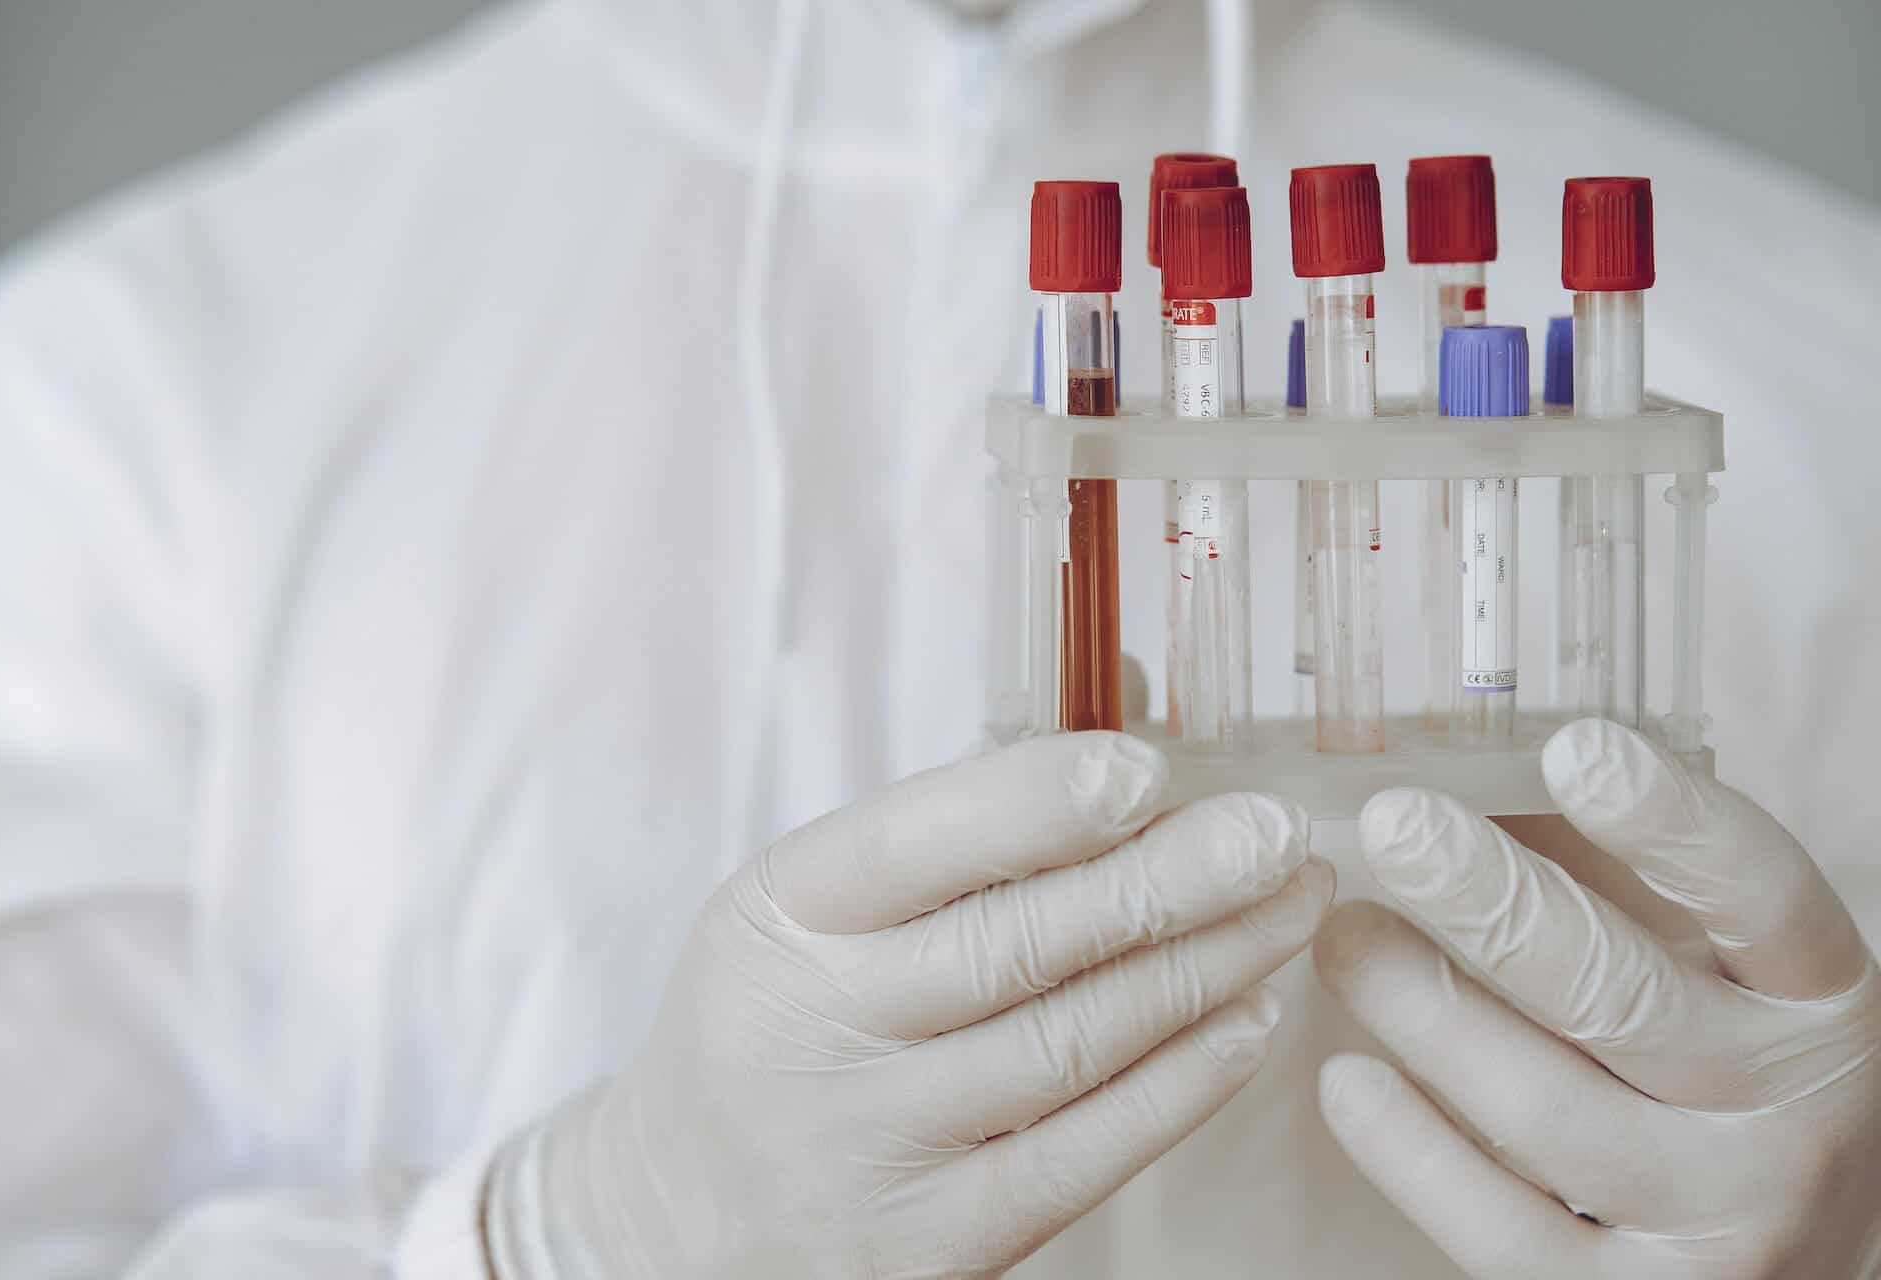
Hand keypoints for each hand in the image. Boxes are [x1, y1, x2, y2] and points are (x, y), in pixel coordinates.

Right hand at [485, 732, 1332, 1277]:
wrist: (680, 1220)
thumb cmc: (779, 1023)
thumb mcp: (809, 909)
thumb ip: (950, 830)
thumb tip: (1124, 734)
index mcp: (778, 916)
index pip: (913, 843)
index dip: (1038, 803)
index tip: (1150, 768)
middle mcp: (814, 1031)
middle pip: (1017, 945)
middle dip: (1170, 881)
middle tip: (1280, 834)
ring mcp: (873, 1150)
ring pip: (1072, 1044)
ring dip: (1206, 968)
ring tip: (1293, 906)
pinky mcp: (933, 1247)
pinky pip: (1085, 1154)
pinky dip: (1183, 1081)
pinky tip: (1250, 1018)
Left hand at [1315, 719, 1880, 1277]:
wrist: (1777, 1259)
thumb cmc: (1713, 1076)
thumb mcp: (1705, 971)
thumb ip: (1611, 881)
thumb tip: (1468, 781)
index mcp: (1818, 1003)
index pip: (1762, 898)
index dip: (1671, 823)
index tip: (1572, 748)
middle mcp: (1787, 1116)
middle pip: (1624, 998)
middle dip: (1494, 905)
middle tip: (1396, 827)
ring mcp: (1716, 1223)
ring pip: (1540, 1111)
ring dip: (1423, 1010)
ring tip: (1343, 938)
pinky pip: (1496, 1226)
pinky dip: (1409, 1148)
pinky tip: (1346, 1079)